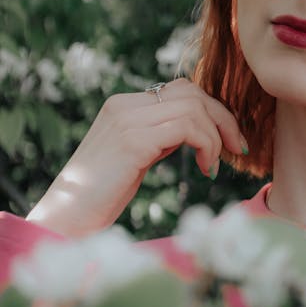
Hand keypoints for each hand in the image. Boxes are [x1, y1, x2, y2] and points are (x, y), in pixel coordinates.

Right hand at [26, 79, 247, 237]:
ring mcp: (128, 120)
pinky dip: (207, 146)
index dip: (213, 110)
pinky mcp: (134, 140)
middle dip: (224, 119)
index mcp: (124, 105)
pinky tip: (206, 169)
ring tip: (215, 165)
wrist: (67, 216)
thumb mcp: (136, 155)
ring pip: (194, 108)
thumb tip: (197, 129)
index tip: (228, 140)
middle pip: (193, 93)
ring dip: (216, 136)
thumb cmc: (102, 194)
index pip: (182, 90)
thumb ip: (160, 136)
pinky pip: (187, 128)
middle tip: (237, 148)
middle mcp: (124, 105)